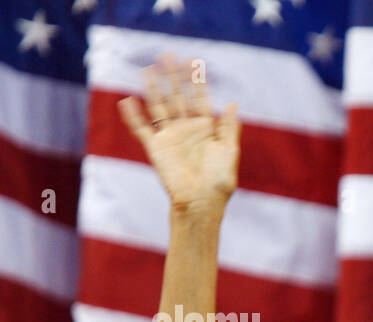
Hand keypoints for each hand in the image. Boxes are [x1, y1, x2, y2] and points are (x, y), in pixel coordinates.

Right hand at [117, 53, 240, 212]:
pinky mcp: (155, 148)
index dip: (196, 81)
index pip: (199, 99)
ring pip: (159, 107)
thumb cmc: (219, 181)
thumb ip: (230, 127)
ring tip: (147, 69)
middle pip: (177, 97)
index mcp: (205, 129)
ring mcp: (170, 137)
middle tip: (167, 55)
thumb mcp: (229, 151)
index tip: (193, 62)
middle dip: (173, 77)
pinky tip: (127, 101)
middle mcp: (186, 130)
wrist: (201, 202)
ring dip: (153, 89)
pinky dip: (133, 116)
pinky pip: (141, 129)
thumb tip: (233, 103)